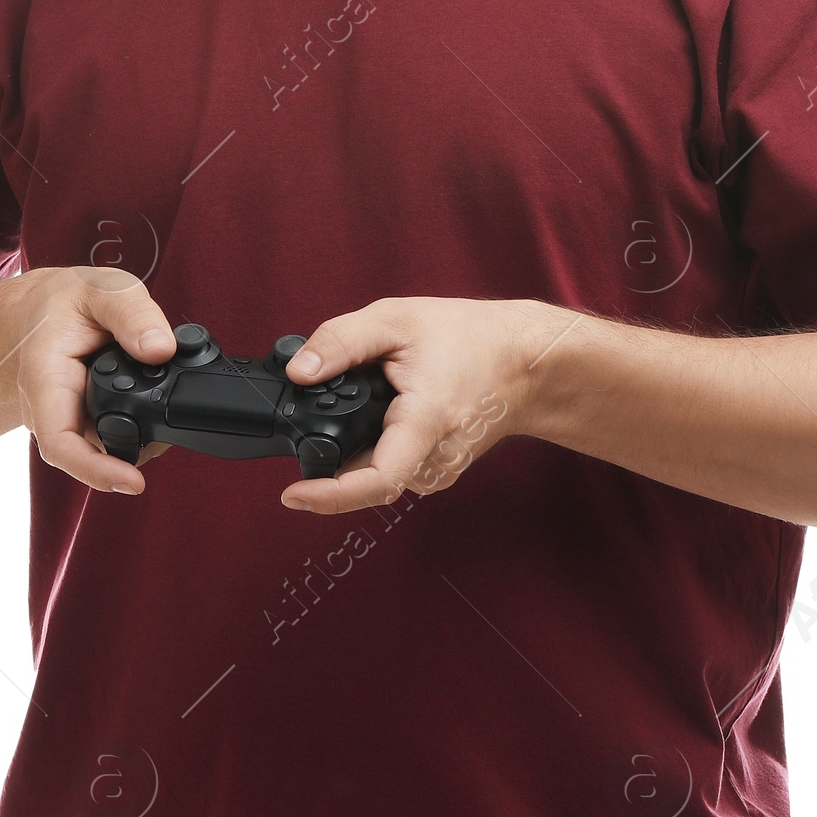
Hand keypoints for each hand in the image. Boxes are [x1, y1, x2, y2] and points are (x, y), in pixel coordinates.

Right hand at [6, 267, 176, 493]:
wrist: (38, 312)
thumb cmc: (64, 301)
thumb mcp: (100, 290)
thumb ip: (132, 314)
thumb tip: (161, 350)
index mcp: (45, 380)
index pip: (60, 443)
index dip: (95, 471)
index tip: (133, 483)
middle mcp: (52, 410)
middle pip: (93, 452)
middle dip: (137, 450)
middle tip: (172, 424)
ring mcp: (69, 419)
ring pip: (108, 444)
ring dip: (141, 434)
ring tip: (164, 397)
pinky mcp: (85, 420)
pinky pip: (113, 432)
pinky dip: (140, 422)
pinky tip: (155, 399)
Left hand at [279, 295, 553, 514]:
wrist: (525, 362)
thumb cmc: (469, 338)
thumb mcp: (397, 319)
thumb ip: (341, 342)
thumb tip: (298, 371)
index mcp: (427, 422)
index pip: (376, 480)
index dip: (328, 496)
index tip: (292, 496)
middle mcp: (435, 459)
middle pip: (364, 478)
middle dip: (331, 449)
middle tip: (320, 406)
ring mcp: (439, 471)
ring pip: (375, 473)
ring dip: (354, 445)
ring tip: (368, 397)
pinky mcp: (438, 471)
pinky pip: (392, 468)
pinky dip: (375, 446)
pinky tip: (384, 412)